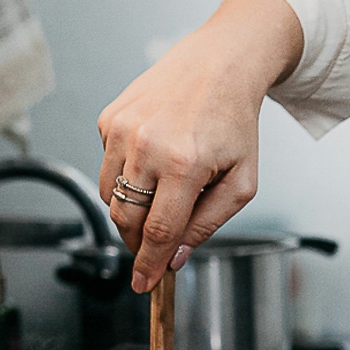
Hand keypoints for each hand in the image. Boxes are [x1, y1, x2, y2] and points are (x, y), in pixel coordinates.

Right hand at [97, 0, 302, 292]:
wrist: (219, 64)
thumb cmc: (235, 122)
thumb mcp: (242, 180)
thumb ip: (209, 222)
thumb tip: (176, 256)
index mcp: (184, 164)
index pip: (158, 232)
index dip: (149, 265)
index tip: (144, 285)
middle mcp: (146, 146)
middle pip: (127, 219)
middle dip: (138, 242)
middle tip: (153, 247)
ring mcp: (122, 130)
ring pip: (109, 197)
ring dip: (130, 211)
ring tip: (160, 196)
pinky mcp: (108, 119)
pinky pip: (107, 166)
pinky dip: (126, 175)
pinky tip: (153, 158)